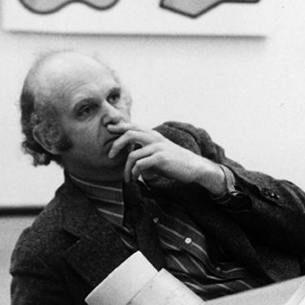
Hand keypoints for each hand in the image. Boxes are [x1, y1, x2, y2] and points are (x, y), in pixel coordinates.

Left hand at [107, 121, 227, 195]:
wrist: (196, 168)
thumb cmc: (177, 163)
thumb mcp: (161, 152)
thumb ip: (147, 151)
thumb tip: (132, 157)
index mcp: (154, 135)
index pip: (133, 126)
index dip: (119, 127)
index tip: (108, 129)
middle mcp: (155, 139)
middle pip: (129, 133)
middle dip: (116, 144)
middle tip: (110, 155)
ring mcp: (158, 148)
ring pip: (132, 154)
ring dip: (126, 168)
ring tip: (126, 177)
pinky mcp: (161, 159)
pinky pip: (140, 165)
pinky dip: (134, 173)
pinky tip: (135, 178)